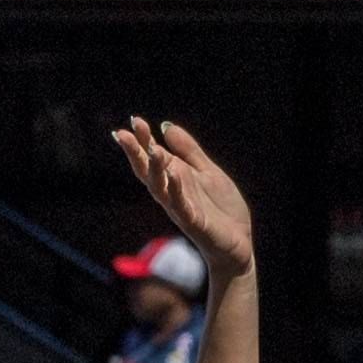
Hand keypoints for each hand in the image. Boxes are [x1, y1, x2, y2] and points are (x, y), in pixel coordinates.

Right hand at [109, 118, 256, 282]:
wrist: (238, 242)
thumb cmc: (221, 209)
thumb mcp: (206, 171)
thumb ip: (188, 150)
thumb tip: (165, 126)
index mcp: (175, 177)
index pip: (153, 156)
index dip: (143, 140)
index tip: (134, 120)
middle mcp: (172, 192)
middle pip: (148, 171)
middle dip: (136, 153)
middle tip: (124, 133)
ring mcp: (181, 208)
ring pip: (160, 188)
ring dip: (154, 169)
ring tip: (151, 149)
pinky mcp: (194, 222)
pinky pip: (182, 206)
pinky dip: (176, 190)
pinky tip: (174, 174)